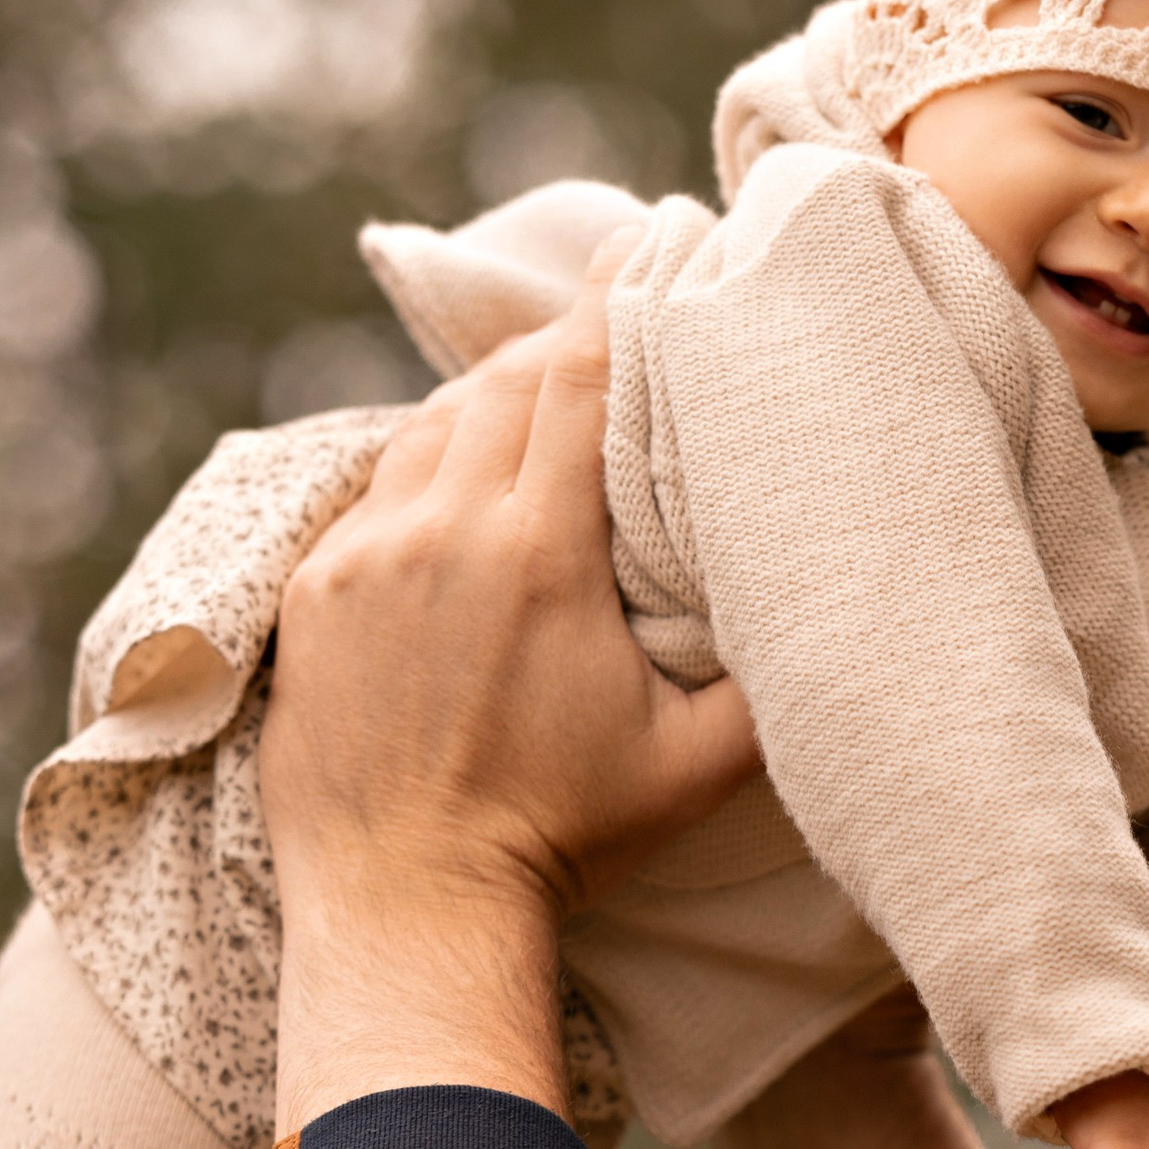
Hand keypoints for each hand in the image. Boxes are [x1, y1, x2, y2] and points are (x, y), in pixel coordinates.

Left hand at [264, 242, 757, 1129]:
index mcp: (538, 555)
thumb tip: (832, 612)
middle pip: (504, 380)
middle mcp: (440, 530)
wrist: (409, 906)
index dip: (620, 296)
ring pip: (433, 425)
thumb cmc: (563, 839)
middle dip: (563, 343)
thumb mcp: (696, 769)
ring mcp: (363, 556)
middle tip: (615, 320)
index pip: (579, 374)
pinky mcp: (315, 591)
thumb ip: (770, 682)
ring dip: (492, 401)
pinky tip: (465, 487)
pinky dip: (428, 466)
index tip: (660, 242)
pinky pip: (377, 489)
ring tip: (544, 401)